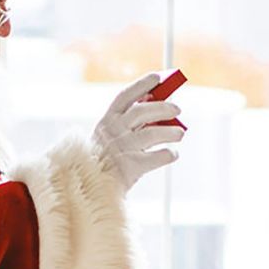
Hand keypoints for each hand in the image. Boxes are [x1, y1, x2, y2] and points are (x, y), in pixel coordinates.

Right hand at [90, 73, 184, 191]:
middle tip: (177, 109)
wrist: (89, 190)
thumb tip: (154, 103)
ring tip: (179, 134)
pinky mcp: (130, 167)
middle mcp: (112, 133)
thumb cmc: (104, 162)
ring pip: (151, 134)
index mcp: (106, 122)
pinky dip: (168, 154)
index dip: (141, 85)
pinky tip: (173, 154)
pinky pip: (156, 157)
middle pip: (141, 112)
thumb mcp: (108, 137)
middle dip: (162, 107)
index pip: (125, 97)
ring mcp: (121, 150)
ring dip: (170, 132)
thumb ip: (128, 122)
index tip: (157, 77)